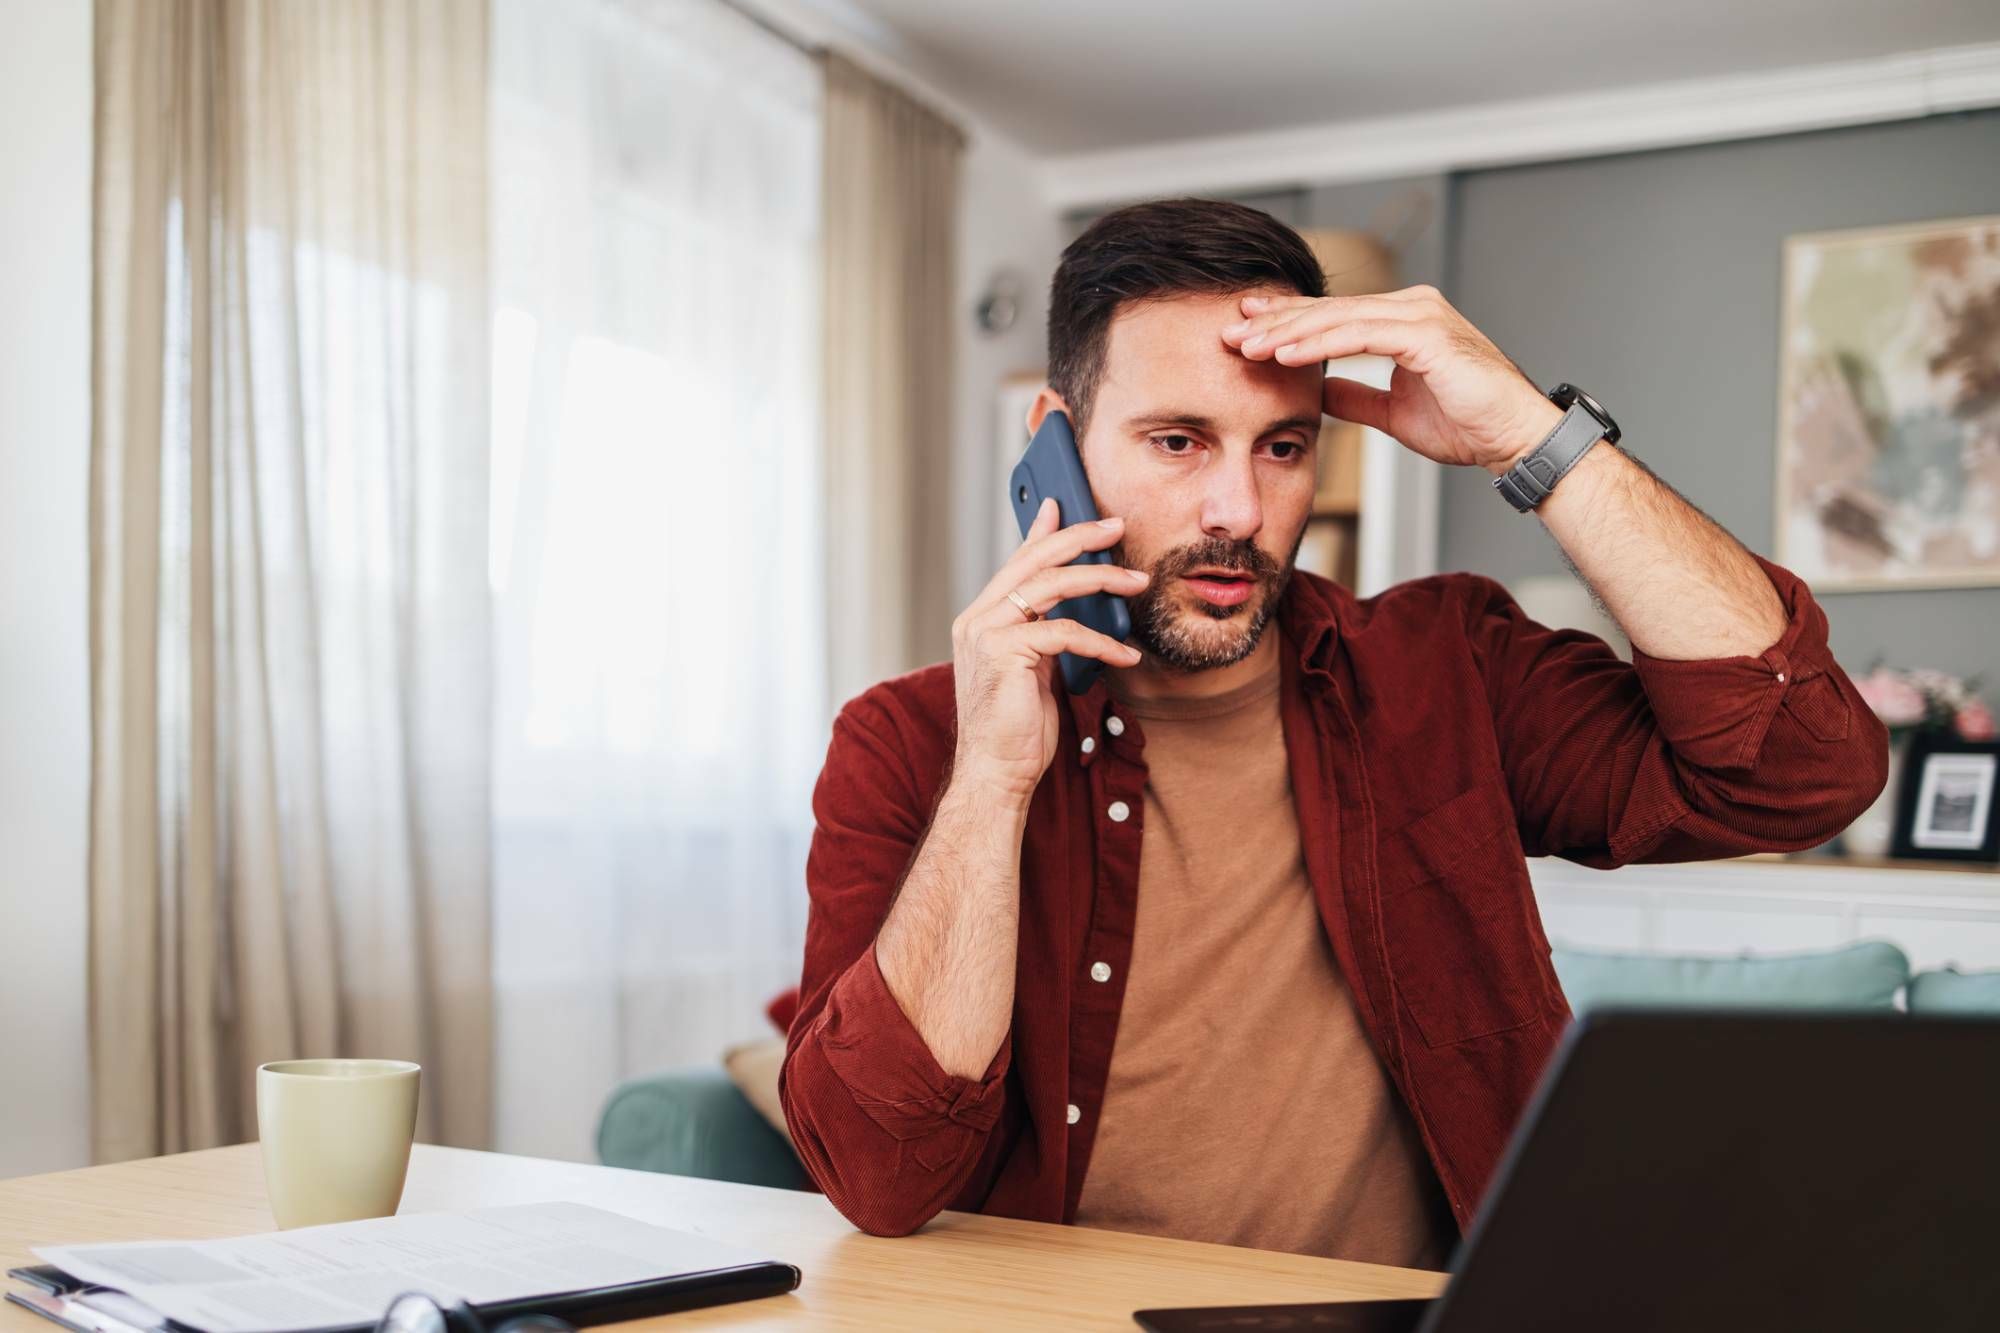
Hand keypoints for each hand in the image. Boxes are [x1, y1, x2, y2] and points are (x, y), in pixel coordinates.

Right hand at [951, 498, 1148, 800]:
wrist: (997, 772)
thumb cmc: (1018, 728)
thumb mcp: (1035, 670)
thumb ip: (1044, 634)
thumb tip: (1074, 610)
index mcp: (981, 619)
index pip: (1016, 563)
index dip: (1042, 532)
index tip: (1064, 505)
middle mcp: (977, 619)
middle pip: (1033, 561)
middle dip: (1078, 537)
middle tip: (1115, 526)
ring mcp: (986, 633)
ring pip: (1050, 585)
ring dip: (1101, 579)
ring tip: (1137, 581)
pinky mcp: (1004, 653)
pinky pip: (1064, 632)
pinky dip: (1101, 642)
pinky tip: (1126, 655)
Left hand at [1220, 284, 1563, 472]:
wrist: (1514, 440)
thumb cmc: (1467, 425)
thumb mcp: (1394, 411)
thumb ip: (1356, 396)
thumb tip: (1318, 390)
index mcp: (1404, 320)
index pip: (1334, 316)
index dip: (1287, 323)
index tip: (1243, 331)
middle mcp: (1412, 308)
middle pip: (1330, 311)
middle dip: (1276, 322)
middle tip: (1228, 332)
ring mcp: (1422, 316)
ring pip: (1339, 318)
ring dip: (1288, 333)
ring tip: (1246, 347)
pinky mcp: (1428, 335)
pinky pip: (1362, 335)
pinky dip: (1321, 344)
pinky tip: (1286, 355)